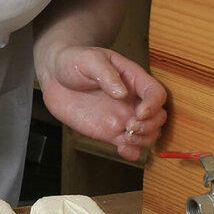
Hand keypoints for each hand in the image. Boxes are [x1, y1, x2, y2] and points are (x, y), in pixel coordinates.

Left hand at [39, 46, 166, 160]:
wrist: (55, 76)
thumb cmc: (74, 61)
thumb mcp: (90, 60)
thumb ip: (107, 75)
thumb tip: (122, 93)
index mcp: (132, 78)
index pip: (156, 93)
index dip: (153, 105)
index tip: (139, 113)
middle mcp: (132, 99)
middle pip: (158, 116)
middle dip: (150, 125)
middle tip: (130, 126)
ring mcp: (122, 116)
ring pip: (148, 133)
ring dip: (143, 139)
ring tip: (125, 138)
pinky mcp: (110, 131)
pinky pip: (130, 146)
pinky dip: (133, 152)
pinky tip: (122, 148)